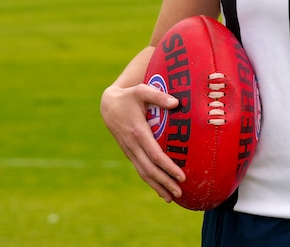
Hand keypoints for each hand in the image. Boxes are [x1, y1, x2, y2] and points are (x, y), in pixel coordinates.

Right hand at [100, 83, 185, 202]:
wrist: (108, 105)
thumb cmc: (129, 96)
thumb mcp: (142, 91)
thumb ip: (159, 96)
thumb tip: (176, 103)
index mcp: (138, 132)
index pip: (155, 154)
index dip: (168, 167)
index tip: (181, 175)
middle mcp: (133, 145)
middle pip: (150, 169)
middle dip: (165, 182)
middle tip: (180, 192)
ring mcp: (129, 150)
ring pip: (143, 173)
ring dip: (157, 186)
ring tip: (171, 197)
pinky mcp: (129, 153)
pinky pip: (140, 170)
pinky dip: (150, 181)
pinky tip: (160, 190)